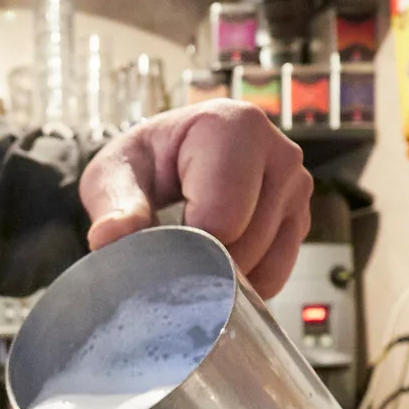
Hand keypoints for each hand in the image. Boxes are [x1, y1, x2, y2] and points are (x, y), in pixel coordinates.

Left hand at [79, 100, 312, 298]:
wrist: (170, 163)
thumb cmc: (145, 164)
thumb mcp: (114, 176)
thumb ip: (114, 207)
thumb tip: (108, 237)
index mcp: (235, 126)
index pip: (221, 218)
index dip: (185, 247)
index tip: (158, 242)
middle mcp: (279, 152)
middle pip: (245, 244)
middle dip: (203, 263)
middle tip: (170, 250)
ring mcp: (297, 186)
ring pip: (263, 264)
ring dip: (222, 275)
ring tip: (192, 249)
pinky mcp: (300, 218)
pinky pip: (276, 274)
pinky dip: (244, 282)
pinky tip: (217, 260)